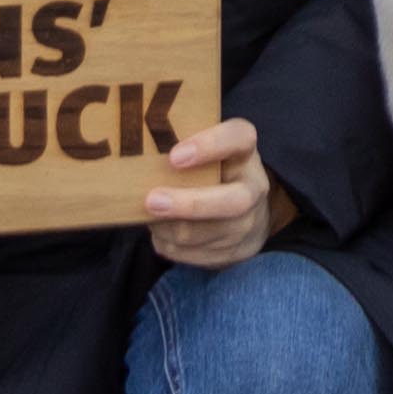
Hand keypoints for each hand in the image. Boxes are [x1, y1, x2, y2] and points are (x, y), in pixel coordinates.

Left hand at [140, 113, 294, 268]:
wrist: (247, 213)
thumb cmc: (212, 172)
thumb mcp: (207, 153)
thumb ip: (181, 149)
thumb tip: (139, 163)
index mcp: (244, 154)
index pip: (239, 138)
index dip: (209, 145)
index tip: (174, 156)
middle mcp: (253, 189)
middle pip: (232, 202)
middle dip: (189, 204)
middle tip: (152, 201)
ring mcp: (247, 224)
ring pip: (206, 234)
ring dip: (170, 228)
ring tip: (149, 216)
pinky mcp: (234, 252)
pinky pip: (195, 255)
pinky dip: (171, 245)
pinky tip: (162, 232)